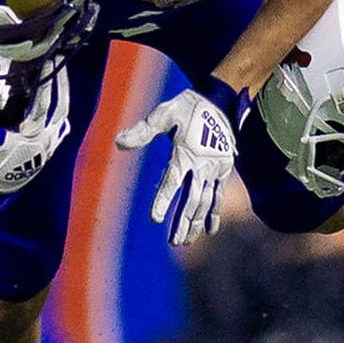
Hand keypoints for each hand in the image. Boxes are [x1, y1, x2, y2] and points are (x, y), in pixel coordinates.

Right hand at [0, 70, 70, 201]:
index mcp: (32, 136)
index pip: (43, 103)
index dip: (46, 81)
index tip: (47, 61)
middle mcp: (47, 139)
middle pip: (61, 105)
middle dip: (61, 81)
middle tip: (58, 59)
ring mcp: (51, 142)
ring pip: (63, 112)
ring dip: (62, 91)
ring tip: (59, 71)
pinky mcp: (50, 144)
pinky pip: (60, 121)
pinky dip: (60, 106)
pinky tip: (59, 94)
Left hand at [115, 86, 236, 245]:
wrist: (219, 99)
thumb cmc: (187, 106)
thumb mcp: (163, 114)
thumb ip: (143, 131)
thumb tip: (119, 142)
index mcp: (186, 153)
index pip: (173, 182)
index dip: (164, 200)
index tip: (155, 219)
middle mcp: (203, 165)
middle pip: (192, 199)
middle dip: (183, 221)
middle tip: (173, 242)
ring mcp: (215, 169)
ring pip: (206, 202)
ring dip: (196, 222)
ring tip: (186, 240)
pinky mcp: (224, 169)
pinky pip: (220, 196)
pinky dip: (215, 213)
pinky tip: (210, 231)